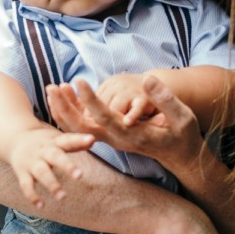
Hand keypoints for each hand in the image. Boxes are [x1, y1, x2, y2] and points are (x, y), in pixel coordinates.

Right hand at [9, 128, 93, 207]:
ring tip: (62, 197)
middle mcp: (43, 151)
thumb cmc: (44, 142)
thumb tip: (93, 141)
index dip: (79, 140)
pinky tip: (41, 205)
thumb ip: (75, 142)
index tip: (91, 140)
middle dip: (67, 166)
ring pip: (41, 173)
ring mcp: (32, 162)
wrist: (15, 138)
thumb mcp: (58, 139)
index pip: (68, 140)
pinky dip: (32, 196)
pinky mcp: (22, 173)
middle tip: (80, 175)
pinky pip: (26, 185)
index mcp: (54, 142)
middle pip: (55, 157)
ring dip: (51, 185)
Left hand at [48, 76, 202, 171]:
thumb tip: (148, 79)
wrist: (179, 154)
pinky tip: (64, 96)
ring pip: (78, 129)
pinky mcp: (108, 136)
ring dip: (63, 110)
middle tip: (52, 87)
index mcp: (132, 134)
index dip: (90, 99)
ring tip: (51, 89)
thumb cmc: (182, 135)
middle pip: (82, 127)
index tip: (78, 81)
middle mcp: (116, 139)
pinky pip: (83, 126)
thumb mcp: (182, 117)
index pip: (105, 117)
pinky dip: (71, 112)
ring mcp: (110, 139)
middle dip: (65, 108)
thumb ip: (165, 99)